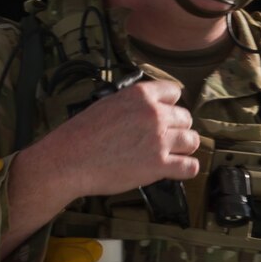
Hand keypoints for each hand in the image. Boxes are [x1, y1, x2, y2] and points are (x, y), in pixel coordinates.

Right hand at [31, 79, 201, 198]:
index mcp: (141, 95)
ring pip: (192, 140)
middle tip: (163, 138)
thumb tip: (149, 106)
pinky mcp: (159, 165)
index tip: (166, 114)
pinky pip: (190, 166)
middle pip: (185, 118)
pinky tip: (177, 169)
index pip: (174, 92)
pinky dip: (186, 168)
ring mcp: (159, 140)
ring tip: (172, 153)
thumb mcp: (108, 103)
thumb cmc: (81, 134)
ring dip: (183, 147)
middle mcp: (154, 114)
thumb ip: (133, 103)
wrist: (68, 160)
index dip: (170, 105)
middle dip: (176, 128)